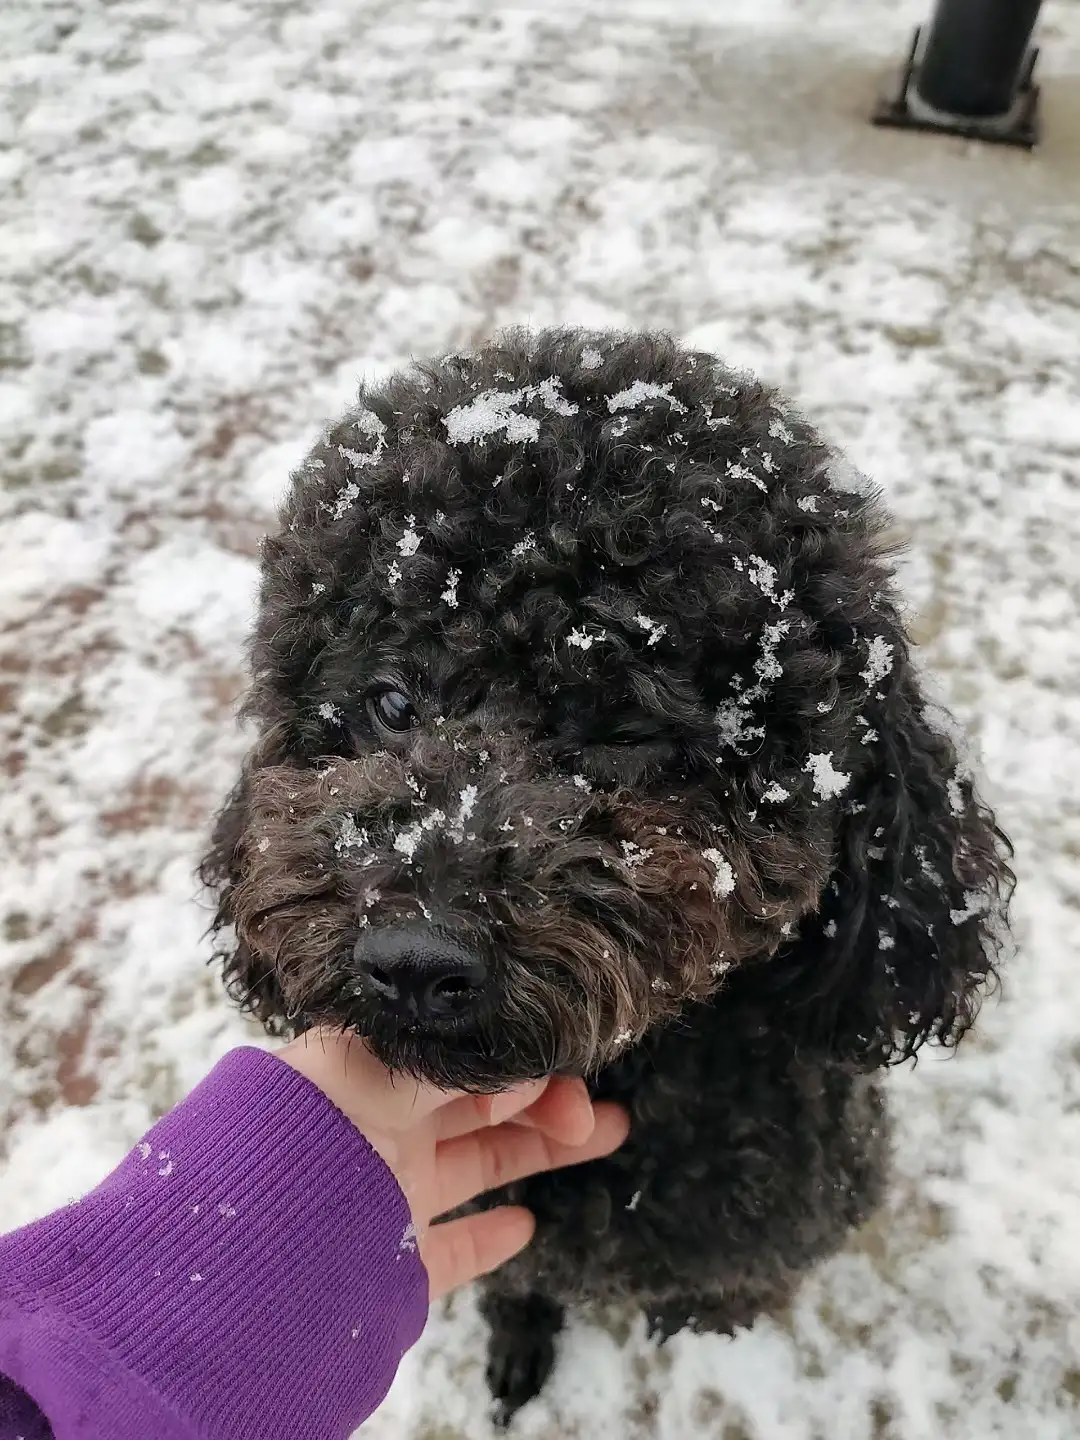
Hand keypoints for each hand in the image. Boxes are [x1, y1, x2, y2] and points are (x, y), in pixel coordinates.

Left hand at [278, 1029, 628, 1297]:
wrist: (250, 1235)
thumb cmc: (310, 1127)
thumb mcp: (385, 1071)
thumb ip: (459, 1069)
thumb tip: (525, 1069)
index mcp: (367, 1070)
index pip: (456, 1055)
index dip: (516, 1062)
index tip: (564, 1075)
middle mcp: (377, 1126)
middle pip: (477, 1106)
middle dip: (544, 1102)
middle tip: (598, 1115)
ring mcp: (383, 1193)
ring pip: (476, 1165)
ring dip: (540, 1150)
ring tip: (606, 1135)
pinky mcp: (387, 1260)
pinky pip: (447, 1248)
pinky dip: (487, 1237)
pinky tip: (525, 1225)